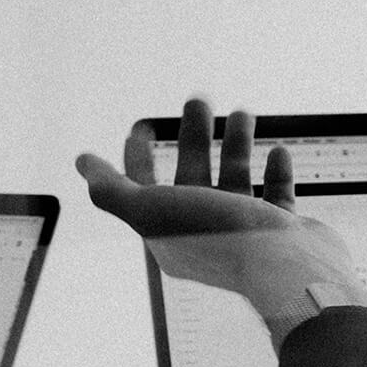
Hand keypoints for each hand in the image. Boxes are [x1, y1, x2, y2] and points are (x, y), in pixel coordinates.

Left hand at [76, 97, 366, 337]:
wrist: (284, 267)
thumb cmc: (216, 236)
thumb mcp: (150, 210)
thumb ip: (112, 190)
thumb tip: (82, 162)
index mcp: (170, 234)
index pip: (144, 191)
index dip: (137, 158)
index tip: (141, 125)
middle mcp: (206, 235)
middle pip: (192, 176)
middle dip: (192, 137)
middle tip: (199, 99)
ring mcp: (247, 235)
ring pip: (236, 181)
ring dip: (237, 146)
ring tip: (243, 112)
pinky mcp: (283, 233)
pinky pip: (277, 197)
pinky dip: (276, 172)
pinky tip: (278, 151)